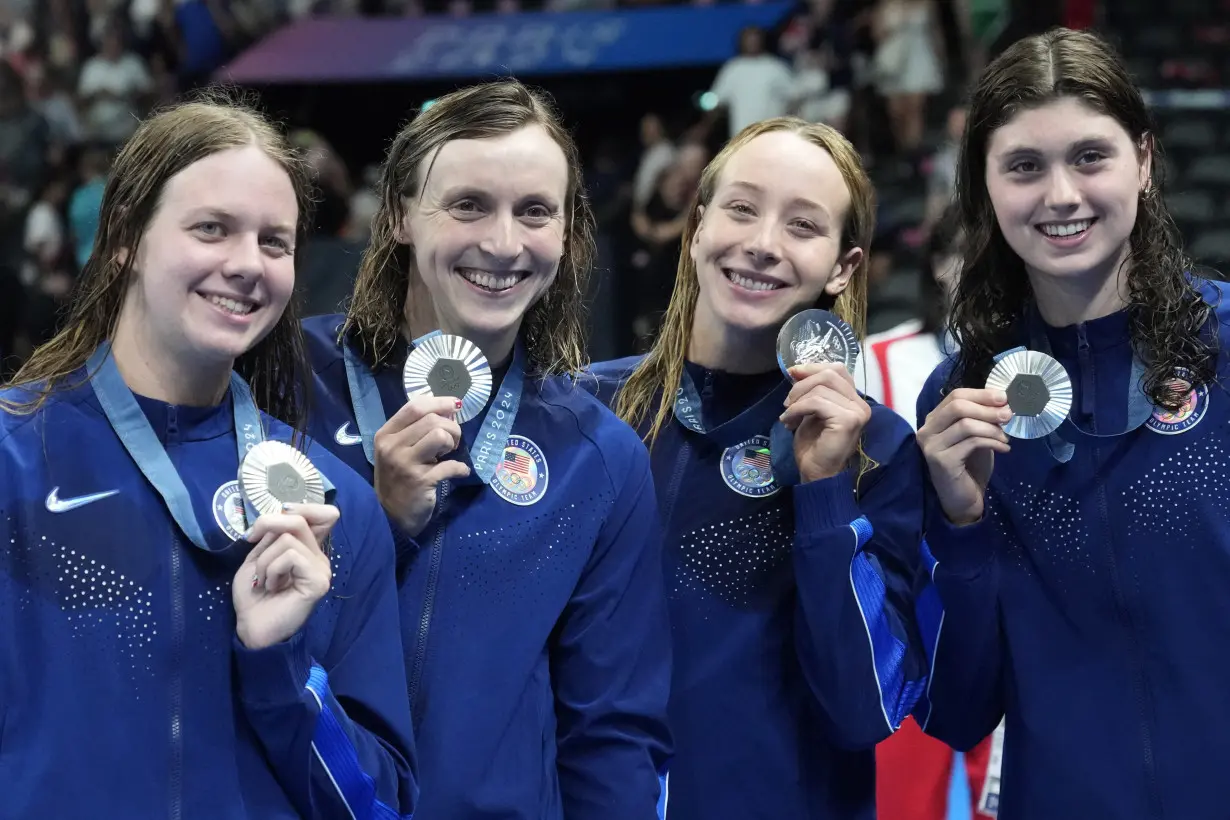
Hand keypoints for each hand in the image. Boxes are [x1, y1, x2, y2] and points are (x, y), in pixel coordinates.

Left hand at [233, 503, 336, 650]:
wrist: (252, 628)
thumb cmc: (253, 596)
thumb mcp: (258, 557)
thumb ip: (272, 536)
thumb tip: (281, 515)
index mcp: (308, 549)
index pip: (325, 514)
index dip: (303, 506)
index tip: (272, 519)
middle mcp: (319, 556)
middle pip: (301, 519)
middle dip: (269, 523)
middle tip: (250, 540)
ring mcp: (321, 569)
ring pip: (290, 539)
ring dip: (265, 558)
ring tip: (264, 580)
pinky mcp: (318, 581)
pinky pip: (292, 556)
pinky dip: (273, 568)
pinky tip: (272, 586)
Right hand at [373, 396, 470, 536]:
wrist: (390, 516)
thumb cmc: (397, 478)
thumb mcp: (398, 449)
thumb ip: (417, 429)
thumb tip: (450, 409)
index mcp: (386, 434)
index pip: (414, 406)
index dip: (439, 402)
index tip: (454, 405)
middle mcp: (392, 446)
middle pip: (431, 419)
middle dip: (451, 427)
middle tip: (451, 442)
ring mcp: (404, 464)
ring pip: (439, 436)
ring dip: (452, 443)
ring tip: (448, 454)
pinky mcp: (419, 481)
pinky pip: (450, 465)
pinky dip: (460, 468)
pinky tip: (460, 472)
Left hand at [780, 362, 872, 482]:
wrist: (817, 474)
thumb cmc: (814, 445)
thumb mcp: (811, 410)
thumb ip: (811, 390)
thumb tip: (796, 369)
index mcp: (854, 399)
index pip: (837, 369)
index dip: (812, 367)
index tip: (791, 373)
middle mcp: (860, 403)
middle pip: (829, 374)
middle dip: (802, 384)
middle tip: (787, 402)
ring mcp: (857, 411)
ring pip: (821, 387)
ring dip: (797, 400)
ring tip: (787, 415)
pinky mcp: (848, 420)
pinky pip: (817, 402)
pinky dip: (797, 409)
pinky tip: (789, 422)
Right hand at [917, 388, 1011, 525]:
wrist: (964, 499)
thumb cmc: (970, 466)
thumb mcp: (977, 436)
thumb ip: (982, 419)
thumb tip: (1003, 401)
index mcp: (934, 420)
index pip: (955, 396)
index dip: (981, 394)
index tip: (1004, 398)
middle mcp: (927, 430)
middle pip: (957, 406)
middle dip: (987, 408)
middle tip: (1008, 415)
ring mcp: (931, 446)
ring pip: (965, 424)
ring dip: (992, 428)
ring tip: (1007, 437)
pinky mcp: (941, 461)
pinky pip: (971, 442)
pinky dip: (992, 442)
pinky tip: (1004, 448)